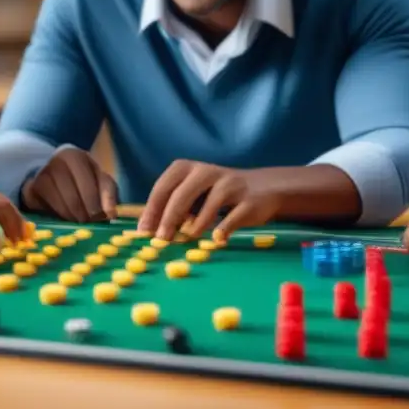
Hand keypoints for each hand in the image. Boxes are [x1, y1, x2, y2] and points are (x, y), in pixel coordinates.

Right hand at [21, 147, 118, 222]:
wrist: (50, 176)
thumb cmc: (81, 179)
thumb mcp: (98, 181)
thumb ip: (108, 193)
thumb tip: (111, 213)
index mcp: (76, 156)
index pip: (90, 184)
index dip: (97, 204)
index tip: (102, 217)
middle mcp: (56, 161)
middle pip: (75, 197)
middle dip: (85, 215)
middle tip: (89, 223)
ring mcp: (41, 174)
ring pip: (62, 205)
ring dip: (72, 218)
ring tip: (78, 222)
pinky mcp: (30, 189)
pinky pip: (47, 208)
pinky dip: (58, 216)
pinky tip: (63, 217)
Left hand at [137, 161, 280, 240]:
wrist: (265, 187)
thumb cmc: (220, 193)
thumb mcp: (195, 191)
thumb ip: (175, 205)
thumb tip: (150, 230)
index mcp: (188, 168)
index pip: (164, 186)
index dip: (152, 209)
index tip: (143, 231)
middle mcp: (207, 172)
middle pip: (183, 194)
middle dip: (169, 218)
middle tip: (160, 239)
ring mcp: (230, 184)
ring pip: (210, 204)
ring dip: (196, 225)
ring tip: (187, 240)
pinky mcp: (249, 200)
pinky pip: (233, 217)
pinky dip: (223, 230)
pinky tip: (217, 240)